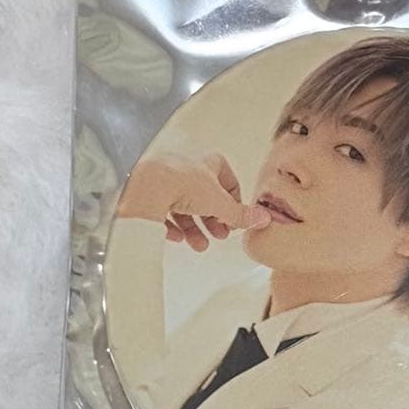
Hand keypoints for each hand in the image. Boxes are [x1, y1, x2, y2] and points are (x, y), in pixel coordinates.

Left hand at [117, 152, 270, 250]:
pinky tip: (177, 238)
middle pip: (206, 198)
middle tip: (219, 235)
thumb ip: (240, 214)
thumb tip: (262, 218)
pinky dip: (172, 228)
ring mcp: (167, 182)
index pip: (228, 182)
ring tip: (199, 245)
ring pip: (185, 208)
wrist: (146, 187)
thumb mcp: (220, 203)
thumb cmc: (183, 183)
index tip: (236, 220)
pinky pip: (163, 214)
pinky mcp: (149, 195)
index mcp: (208, 163)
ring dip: (195, 229)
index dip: (234, 203)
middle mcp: (187, 169)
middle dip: (214, 220)